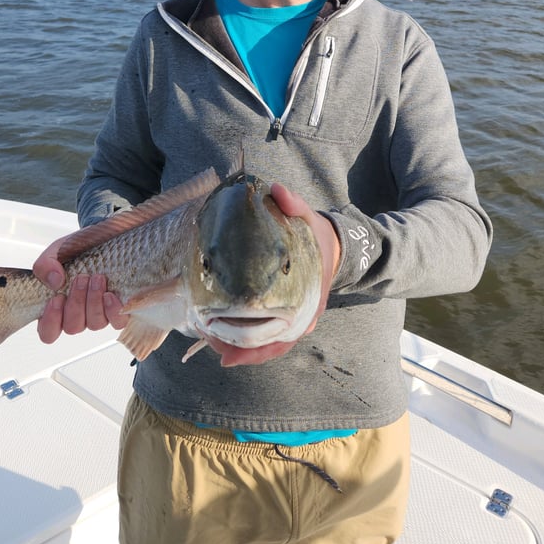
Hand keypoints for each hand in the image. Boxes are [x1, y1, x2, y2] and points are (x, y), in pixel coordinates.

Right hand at [33, 235, 126, 343]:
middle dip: (77, 302)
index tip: (57, 298)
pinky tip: (110, 295)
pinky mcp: (118, 309)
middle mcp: (79, 314)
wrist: (108, 236)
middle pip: (72, 327)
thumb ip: (45, 265)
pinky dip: (113, 310)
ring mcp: (99, 313)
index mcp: (59, 306)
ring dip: (94, 301)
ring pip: (94, 324)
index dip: (51, 321)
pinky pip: (117, 322)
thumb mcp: (57, 251)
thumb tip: (54, 281)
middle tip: (82, 278)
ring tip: (97, 278)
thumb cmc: (80, 248)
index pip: (48, 332)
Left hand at [209, 182, 340, 367]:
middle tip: (213, 347)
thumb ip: (294, 204)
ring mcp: (292, 318)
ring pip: (266, 345)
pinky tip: (220, 335)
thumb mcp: (308, 217)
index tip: (229, 353)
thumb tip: (276, 190)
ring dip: (240, 348)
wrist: (333, 245)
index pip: (283, 334)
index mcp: (307, 300)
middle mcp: (300, 316)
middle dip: (242, 352)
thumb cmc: (316, 235)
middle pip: (271, 346)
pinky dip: (244, 340)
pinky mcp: (282, 314)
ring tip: (211, 341)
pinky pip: (264, 335)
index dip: (257, 348)